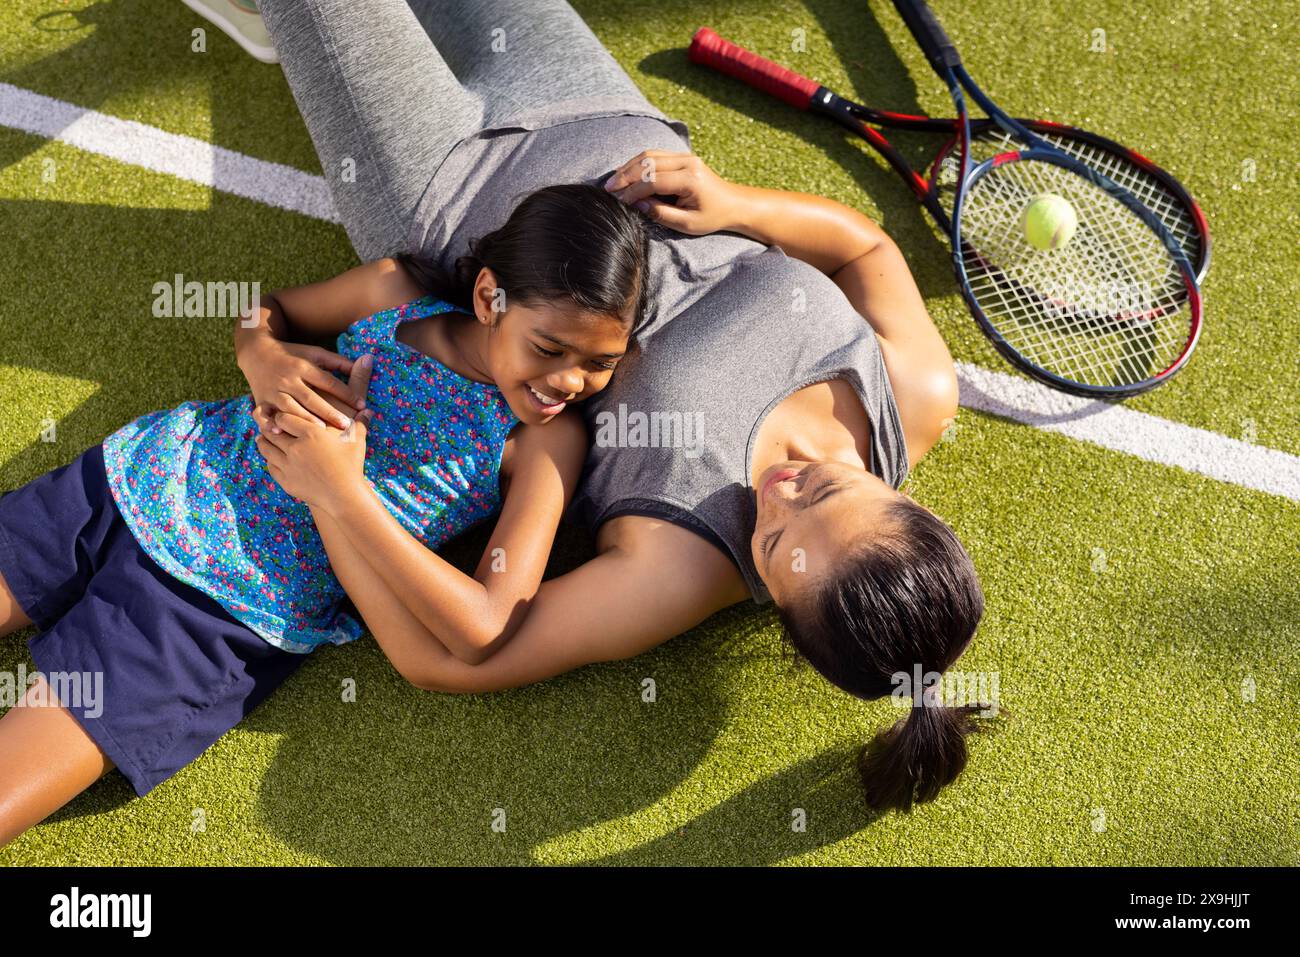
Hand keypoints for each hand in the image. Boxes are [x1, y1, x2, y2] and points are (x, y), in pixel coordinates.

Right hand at [238, 332, 364, 430]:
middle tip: (346, 425)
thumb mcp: (315, 354)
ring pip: (290, 407)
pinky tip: (279, 433)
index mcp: (303, 366)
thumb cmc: (293, 355)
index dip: (345, 393)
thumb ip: (338, 362)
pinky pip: (264, 414)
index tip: (361, 405)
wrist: (256, 352)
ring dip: (305, 420)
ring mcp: (274, 390)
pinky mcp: (261, 400)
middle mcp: (288, 379)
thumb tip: (366, 362)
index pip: (328, 381)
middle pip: (311, 397)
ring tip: (321, 432)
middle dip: (328, 412)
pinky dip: (269, 423)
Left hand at [255, 354, 374, 511]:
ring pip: (266, 445)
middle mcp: (295, 446)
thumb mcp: (356, 431)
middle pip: (272, 428)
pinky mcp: (283, 480)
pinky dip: (269, 457)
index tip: (284, 411)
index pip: (285, 415)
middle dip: (271, 424)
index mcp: (311, 432)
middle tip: (272, 420)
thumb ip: (357, 396)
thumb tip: (368, 360)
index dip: (283, 413)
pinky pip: (268, 463)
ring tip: (272, 435)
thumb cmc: (352, 462)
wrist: (344, 498)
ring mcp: (287, 464)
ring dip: (267, 439)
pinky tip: (276, 454)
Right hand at [603, 150, 744, 235]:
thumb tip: (637, 205)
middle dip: (625, 175)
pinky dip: (638, 163)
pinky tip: (627, 174)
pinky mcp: (682, 156)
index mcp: (690, 179)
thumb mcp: (687, 224)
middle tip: (608, 188)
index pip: (652, 181)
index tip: (619, 201)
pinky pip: (655, 155)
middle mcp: (687, 162)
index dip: (633, 191)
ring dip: (629, 167)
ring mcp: (685, 156)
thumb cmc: (712, 217)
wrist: (733, 203)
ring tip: (614, 181)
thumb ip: (661, 214)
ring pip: (649, 155)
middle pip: (648, 162)